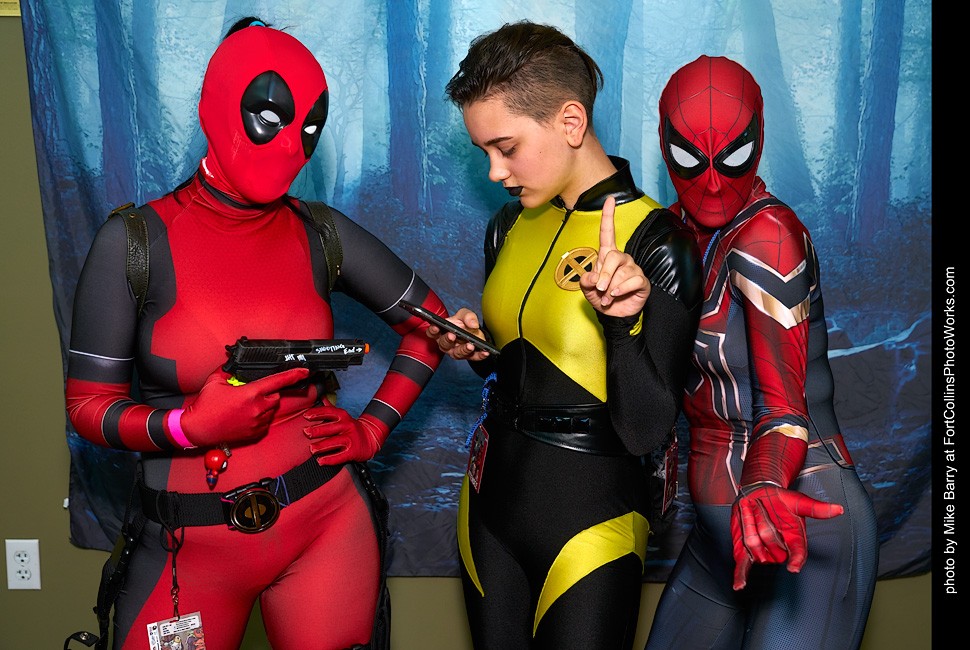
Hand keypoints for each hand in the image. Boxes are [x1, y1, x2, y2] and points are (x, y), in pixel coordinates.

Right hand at [180, 366, 310, 446]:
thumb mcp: (215, 381)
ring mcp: (257, 422)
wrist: (197, 429)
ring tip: (246, 406)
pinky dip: (260, 418)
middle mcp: (257, 408)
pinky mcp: (254, 434)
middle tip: (253, 393)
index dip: (293, 374)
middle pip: (275, 396)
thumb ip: (228, 370)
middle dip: (269, 393)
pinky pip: (265, 423)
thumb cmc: (205, 406)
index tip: (304, 371)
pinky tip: (245, 416)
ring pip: (271, 410)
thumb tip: (233, 364)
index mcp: (250, 393)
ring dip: (265, 406)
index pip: (277, 381)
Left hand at [303, 400, 385, 463]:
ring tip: (312, 449)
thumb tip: (321, 397)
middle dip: (317, 430)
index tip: (306, 415)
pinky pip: (340, 456)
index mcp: (343, 416)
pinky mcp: (353, 451)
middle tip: (305, 432)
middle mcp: (347, 426)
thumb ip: (331, 408)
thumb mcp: (343, 416)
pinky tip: (320, 461)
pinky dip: (330, 459)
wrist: (371, 437)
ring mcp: (351, 439)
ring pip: (335, 442)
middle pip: (331, 427)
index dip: (317, 413)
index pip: (329, 412)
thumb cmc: (351, 428)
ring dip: (322, 446)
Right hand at [425, 307, 490, 360]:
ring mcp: (456, 351)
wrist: (475, 332)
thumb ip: (467, 316)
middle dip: (447, 340)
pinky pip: (473, 357)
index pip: (432, 333)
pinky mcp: (468, 356)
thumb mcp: (465, 314)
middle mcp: (447, 344)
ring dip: (463, 350)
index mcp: (442, 332)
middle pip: (443, 344)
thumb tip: (473, 324)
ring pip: (457, 353)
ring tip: (470, 345)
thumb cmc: (464, 323)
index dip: (432, 330)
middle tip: (452, 335)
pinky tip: (485, 352)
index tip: (435, 326)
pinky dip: (479, 355)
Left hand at [580, 196, 650, 316]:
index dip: (608, 216)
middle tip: (599, 288)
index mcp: (607, 256)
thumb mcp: (587, 289)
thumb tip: (592, 276)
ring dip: (611, 287)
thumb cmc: (601, 298)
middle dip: (604, 274)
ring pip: (622, 271)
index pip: (608, 233)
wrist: (614, 315)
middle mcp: (622, 259)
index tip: (610, 200)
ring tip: (608, 296)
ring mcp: (633, 269)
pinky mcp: (641, 281)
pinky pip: (633, 280)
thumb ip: (586, 281)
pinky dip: (622, 289)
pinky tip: (616, 295)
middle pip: (613, 256)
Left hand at [731, 484, 843, 589]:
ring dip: (750, 526)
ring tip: (752, 513)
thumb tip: (838, 509)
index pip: (798, 553)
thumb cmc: (780, 501)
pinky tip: (739, 585)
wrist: (759, 494)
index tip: (793, 567)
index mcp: (796, 539)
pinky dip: (740, 577)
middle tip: (762, 509)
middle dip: (764, 525)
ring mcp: (763, 553)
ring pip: (754, 547)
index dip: (796, 560)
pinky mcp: (746, 552)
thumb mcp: (797, 501)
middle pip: (771, 545)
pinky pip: (743, 567)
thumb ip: (816, 508)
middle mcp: (780, 550)